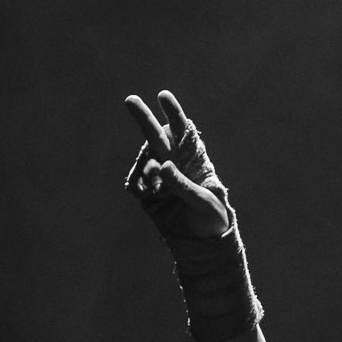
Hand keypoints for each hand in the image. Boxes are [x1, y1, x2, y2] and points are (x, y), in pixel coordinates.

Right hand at [124, 89, 231, 240]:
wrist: (202, 244)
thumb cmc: (212, 219)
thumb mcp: (203, 203)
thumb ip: (183, 185)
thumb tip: (163, 166)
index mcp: (192, 161)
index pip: (183, 132)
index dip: (174, 114)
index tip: (163, 96)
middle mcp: (174, 164)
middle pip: (155, 135)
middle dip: (143, 117)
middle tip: (130, 99)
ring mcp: (159, 177)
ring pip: (144, 162)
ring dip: (146, 173)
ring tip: (160, 194)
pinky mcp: (148, 193)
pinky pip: (136, 183)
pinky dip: (137, 186)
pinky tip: (144, 195)